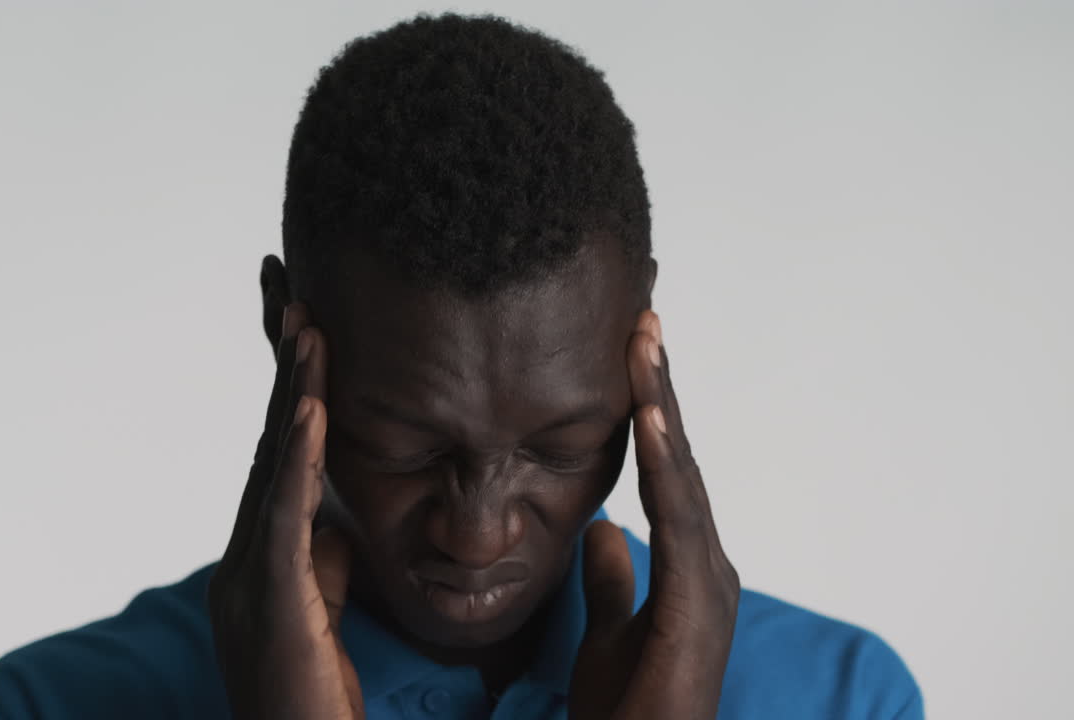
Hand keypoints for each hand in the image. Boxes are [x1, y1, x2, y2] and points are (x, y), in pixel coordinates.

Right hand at [206, 302, 362, 719]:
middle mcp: (246, 554)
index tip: (300, 318)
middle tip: (287, 284)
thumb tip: (331, 521)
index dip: (290, 384)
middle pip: (270, 439)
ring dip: (291, 389)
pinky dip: (296, 456)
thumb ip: (321, 564)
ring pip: (273, 465)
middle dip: (281, 362)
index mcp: (263, 554)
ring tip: (306, 324)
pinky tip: (310, 405)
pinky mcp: (268, 603)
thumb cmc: (314, 701)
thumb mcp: (322, 616)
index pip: (280, 452)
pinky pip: (284, 517)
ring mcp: (249, 577)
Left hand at [569, 310, 739, 719]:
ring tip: (645, 347)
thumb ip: (611, 581)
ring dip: (663, 409)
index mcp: (685, 566)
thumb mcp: (606, 632)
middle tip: (644, 320)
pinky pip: (679, 521)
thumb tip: (603, 529)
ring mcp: (708, 583)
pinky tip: (651, 419)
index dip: (650, 412)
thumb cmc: (628, 710)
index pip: (664, 472)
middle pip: (679, 461)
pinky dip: (666, 465)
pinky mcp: (697, 606)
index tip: (631, 352)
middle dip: (660, 390)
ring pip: (683, 477)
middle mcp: (705, 565)